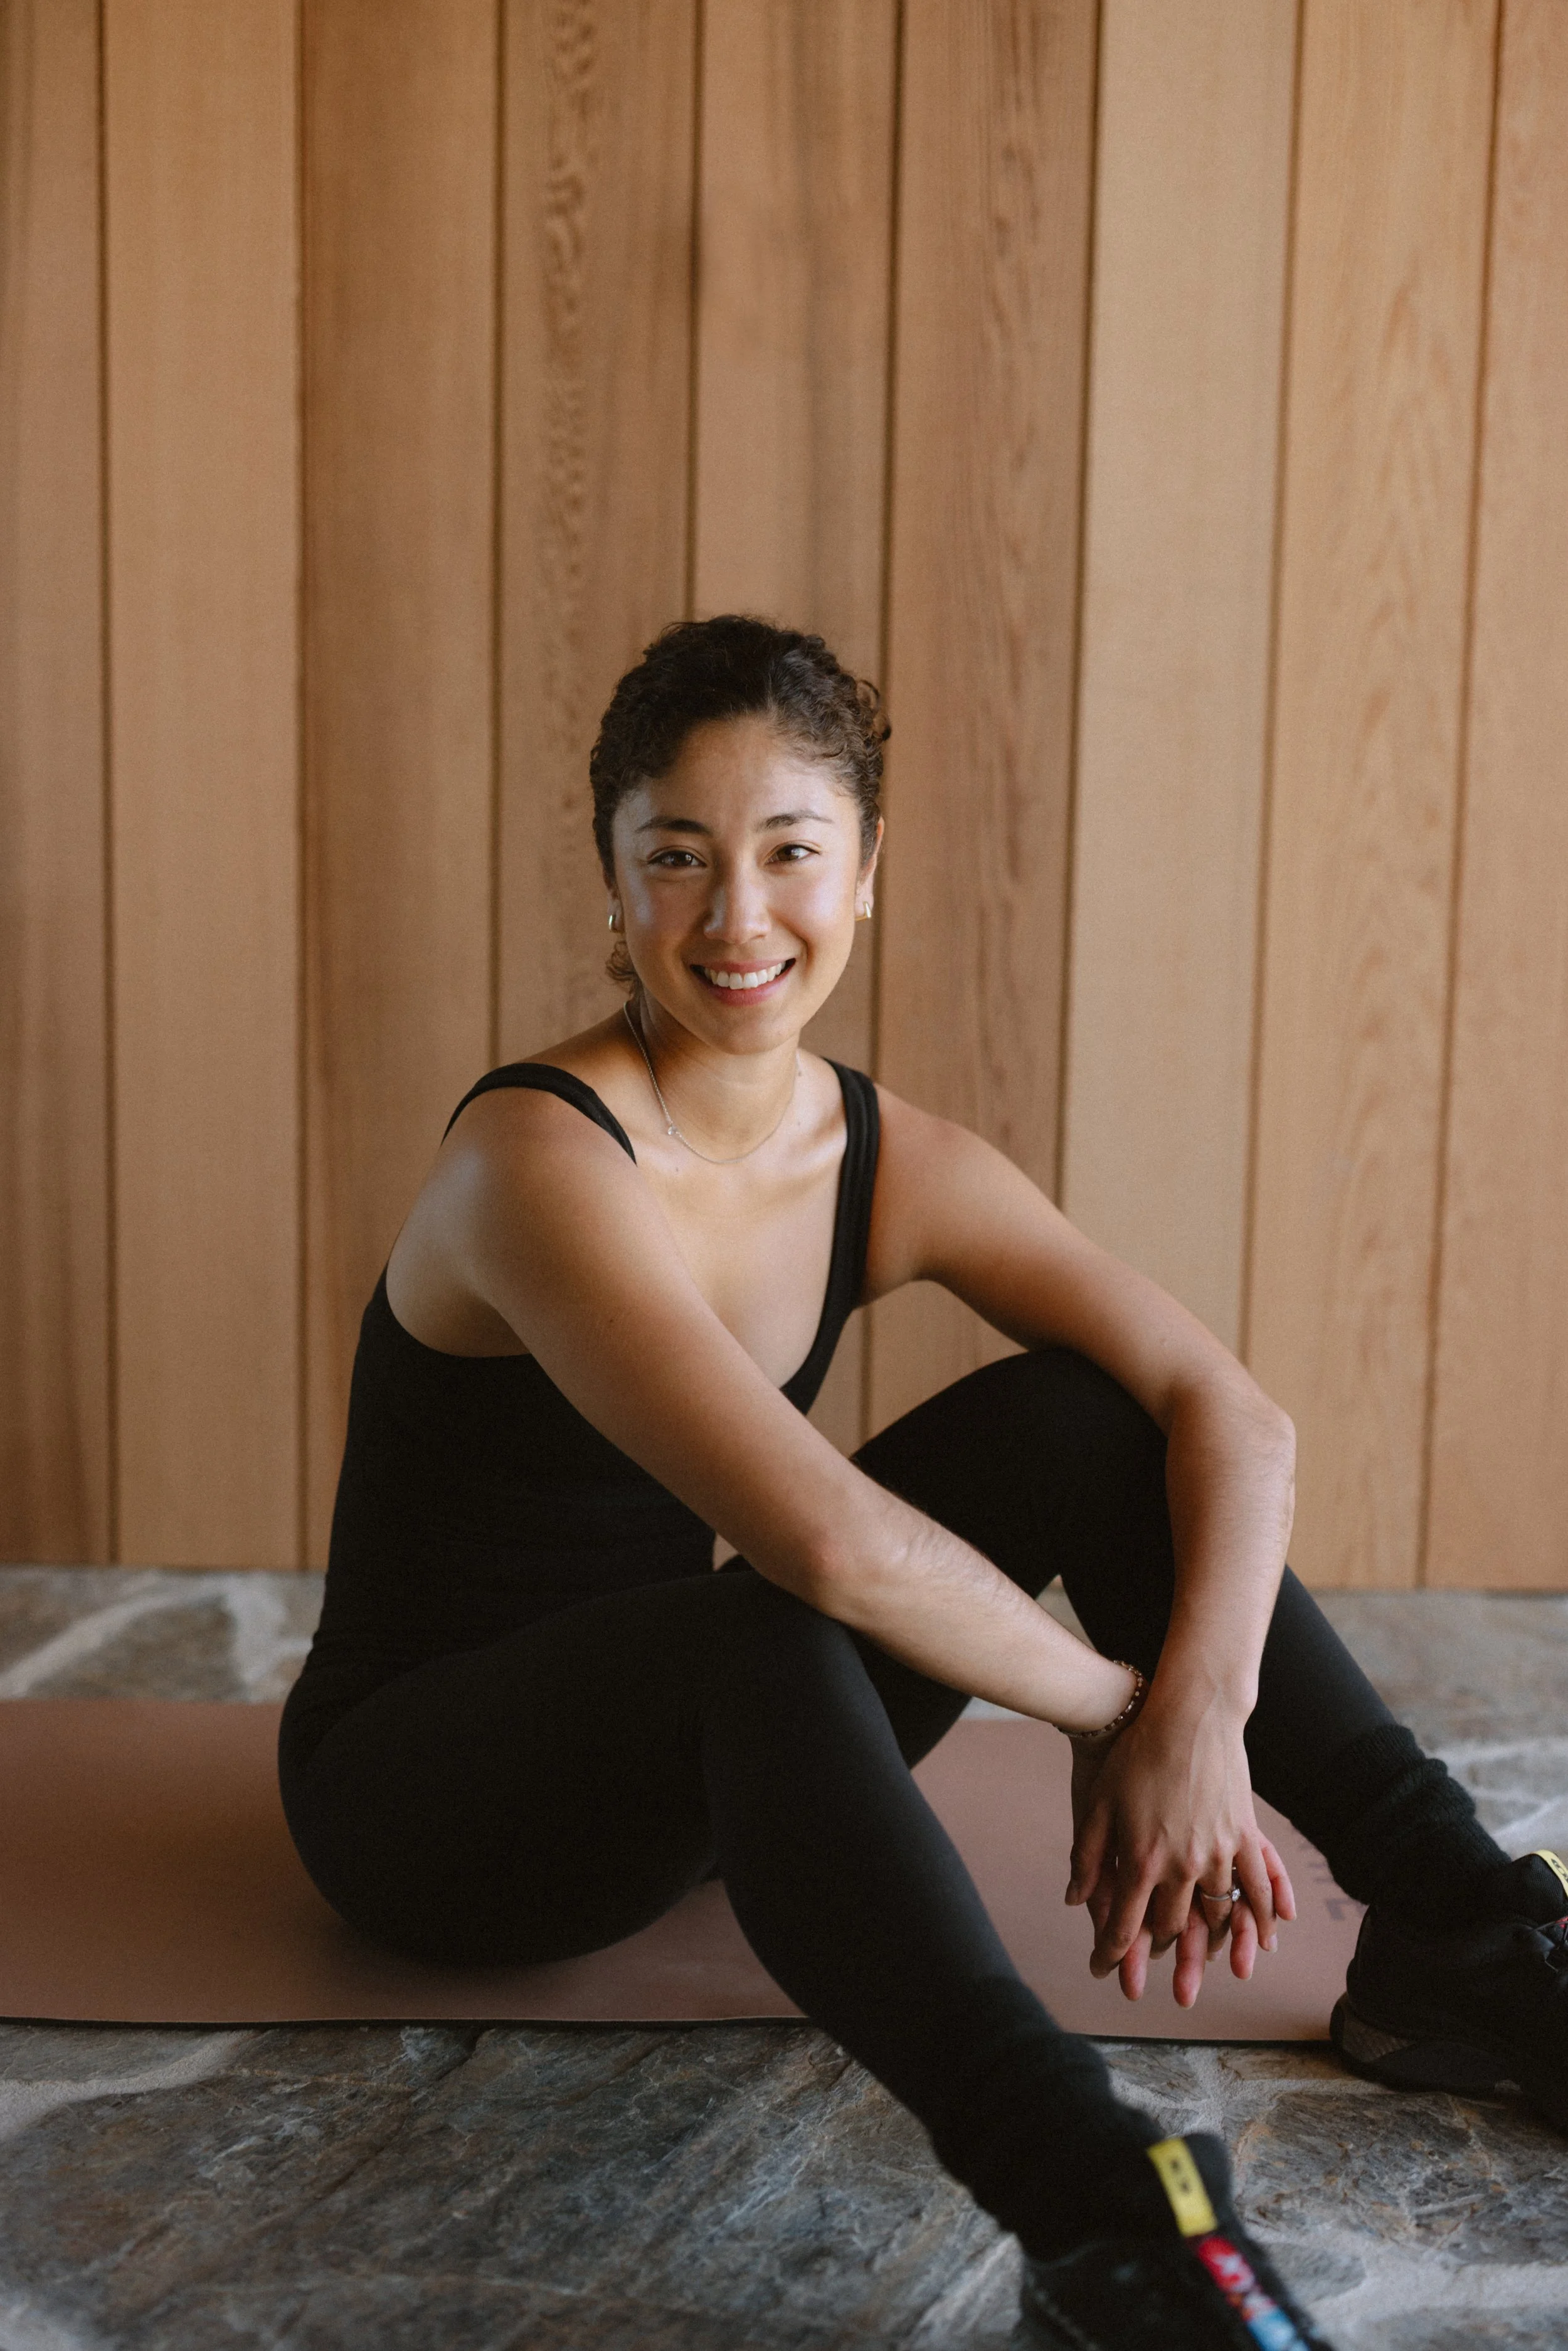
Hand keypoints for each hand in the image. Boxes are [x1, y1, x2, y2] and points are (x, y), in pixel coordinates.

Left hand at [1065, 1691, 1295, 2004]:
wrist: (1188, 1714)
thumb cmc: (1135, 1754)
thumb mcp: (1097, 1802)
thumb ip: (1087, 1856)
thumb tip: (1075, 1900)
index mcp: (1141, 1859)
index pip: (1124, 1925)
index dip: (1111, 1954)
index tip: (1102, 1970)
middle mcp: (1182, 1865)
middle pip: (1169, 1927)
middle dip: (1154, 1950)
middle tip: (1143, 1959)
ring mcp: (1218, 1852)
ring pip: (1213, 1915)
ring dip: (1204, 1938)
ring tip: (1194, 1949)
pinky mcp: (1244, 1836)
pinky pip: (1257, 1890)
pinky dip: (1259, 1919)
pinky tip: (1262, 1939)